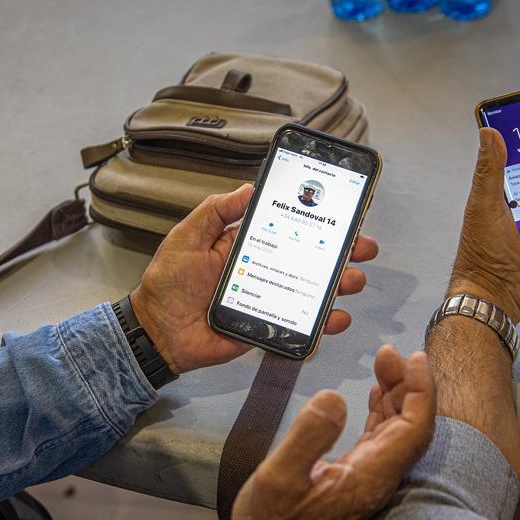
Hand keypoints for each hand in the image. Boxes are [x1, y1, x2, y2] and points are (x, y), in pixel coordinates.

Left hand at [130, 184, 379, 373]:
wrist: (157, 331)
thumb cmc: (168, 283)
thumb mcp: (188, 236)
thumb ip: (216, 212)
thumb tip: (250, 188)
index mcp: (250, 245)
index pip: (291, 230)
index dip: (319, 225)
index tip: (344, 216)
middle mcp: (265, 271)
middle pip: (313, 262)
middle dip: (343, 255)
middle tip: (362, 249)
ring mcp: (269, 301)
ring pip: (314, 294)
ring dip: (339, 287)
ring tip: (351, 281)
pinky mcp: (268, 330)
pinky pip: (300, 329)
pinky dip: (321, 327)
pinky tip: (334, 320)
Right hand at [221, 346, 435, 519]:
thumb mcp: (280, 476)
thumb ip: (309, 435)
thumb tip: (336, 397)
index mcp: (370, 476)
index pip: (414, 428)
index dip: (420, 391)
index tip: (413, 358)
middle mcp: (378, 478)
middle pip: (410, 425)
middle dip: (407, 385)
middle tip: (389, 351)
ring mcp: (368, 480)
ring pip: (396, 431)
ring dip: (395, 395)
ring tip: (383, 362)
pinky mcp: (355, 480)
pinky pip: (381, 439)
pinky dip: (382, 412)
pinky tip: (375, 395)